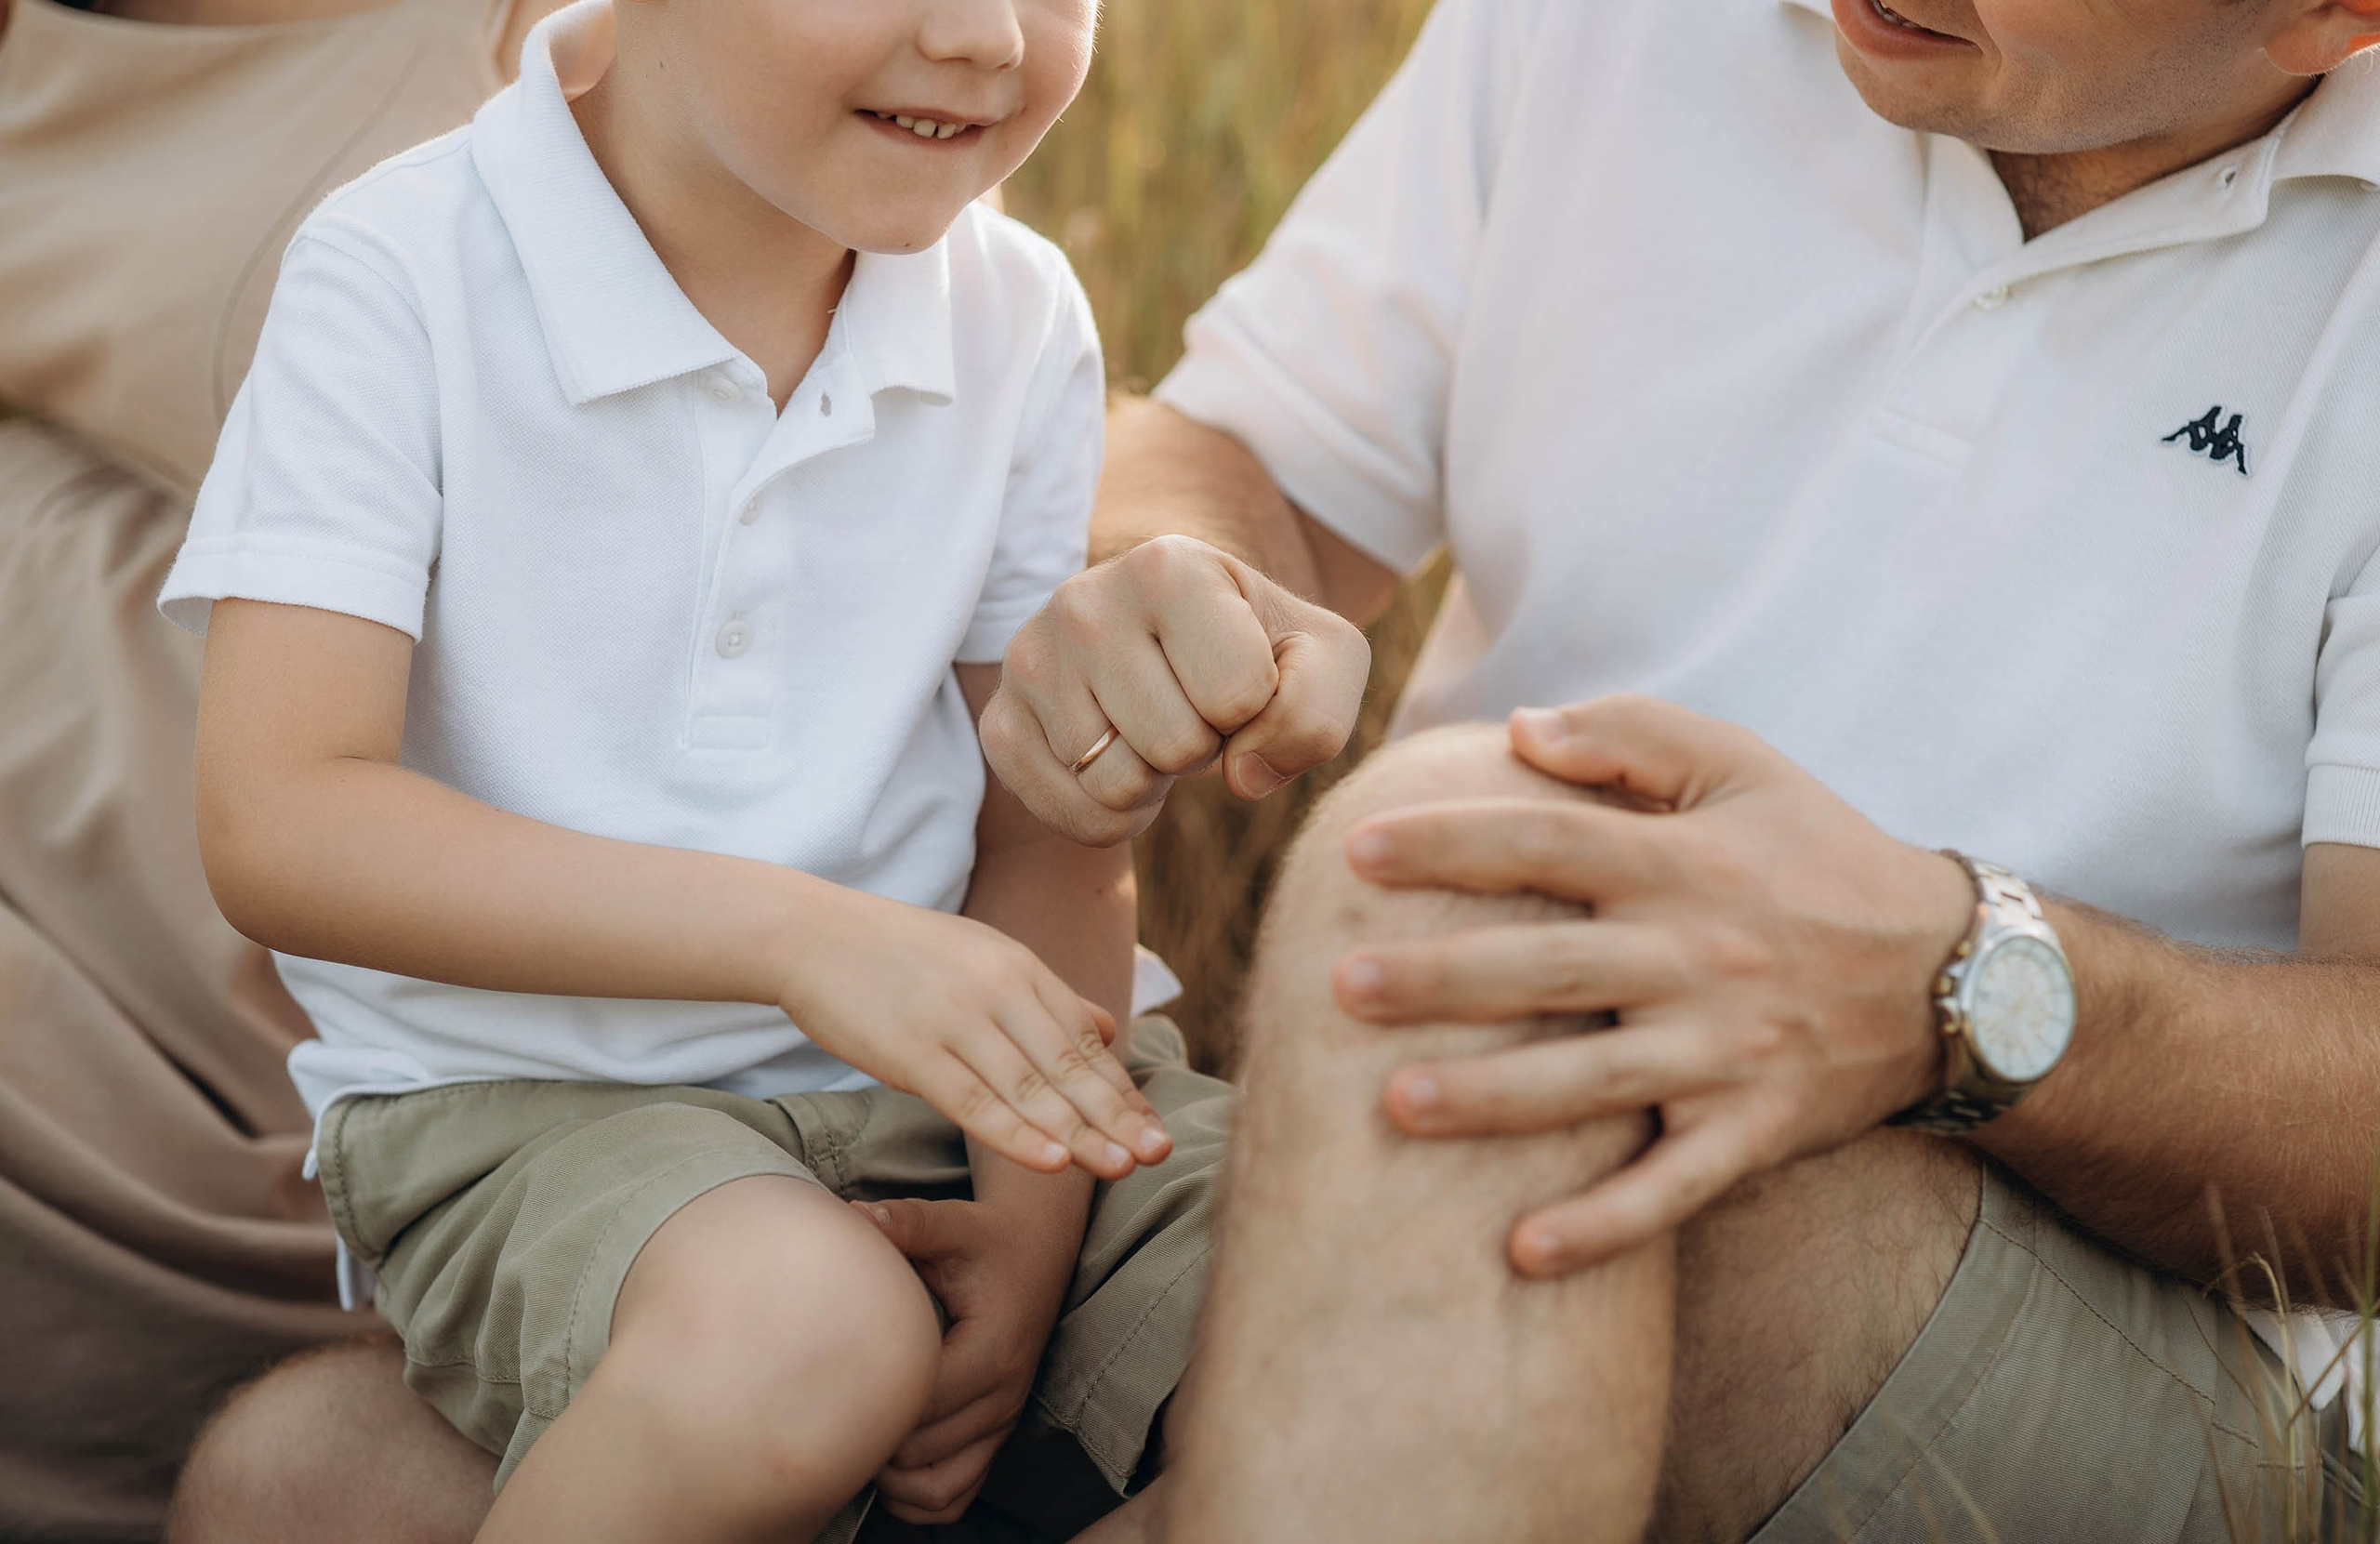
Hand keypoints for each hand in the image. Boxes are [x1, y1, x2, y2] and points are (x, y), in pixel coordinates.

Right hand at [784, 893, 1169, 1179]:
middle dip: (1117, 1114)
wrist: (810, 934)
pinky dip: (1016, 1134)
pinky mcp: (914, 1052)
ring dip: (1080, 1132)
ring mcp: (957, 1021)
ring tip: (1121, 1167)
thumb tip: (1109, 1028)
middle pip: (1068, 1065)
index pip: (1084, 1039)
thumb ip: (1047, 996)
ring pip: (1030, 1087)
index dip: (1121, 1089)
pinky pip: (974, 1100)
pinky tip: (1052, 1161)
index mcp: (1019, 968)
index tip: (1156, 1129)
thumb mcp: (983, 956)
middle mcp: (998, 991)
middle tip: (1160, 1154)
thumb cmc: (898, 953)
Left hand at [858, 1196, 1079, 1523]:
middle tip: (828, 1407)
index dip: (868, 1403)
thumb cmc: (988, 1240)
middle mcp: (1003, 1396)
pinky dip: (916, 1497)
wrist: (1038, 1252)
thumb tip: (852, 1214)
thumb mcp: (953, 1224)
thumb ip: (906, 1222)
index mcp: (992, 1350)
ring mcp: (1002, 1422)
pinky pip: (955, 1497)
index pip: (919, 1405)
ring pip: (937, 1491)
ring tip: (858, 1436)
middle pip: (920, 1455)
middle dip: (870, 1440)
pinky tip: (884, 1463)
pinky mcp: (996, 1436)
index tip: (831, 1381)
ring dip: (890, 1478)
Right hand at [981, 535, 1372, 846]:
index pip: (1239, 693)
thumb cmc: (1259, 652)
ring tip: (1153, 730)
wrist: (1172, 652)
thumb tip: (1244, 775)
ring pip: (1116, 785)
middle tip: (1192, 710)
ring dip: (1155, 781)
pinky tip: (1117, 758)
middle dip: (1203, 749)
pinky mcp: (1000, 722)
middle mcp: (1083, 601)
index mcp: (1168, 565)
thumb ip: (1317, 712)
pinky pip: (1071, 816)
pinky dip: (1111, 814)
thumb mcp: (1324, 661)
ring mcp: (1029, 660)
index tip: (1239, 679)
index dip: (1257, 710)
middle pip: (1175, 746)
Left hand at [1333, 696, 1974, 1276]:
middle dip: (1442, 978)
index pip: (1548, 844)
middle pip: (1551, 966)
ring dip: (1492, 1099)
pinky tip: (1520, 1252)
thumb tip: (1518, 728)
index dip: (1452, 844)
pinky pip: (1672, 1189)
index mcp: (1684, 863)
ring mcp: (1728, 1052)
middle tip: (1341, 987)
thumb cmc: (1819, 855)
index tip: (1357, 852)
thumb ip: (1629, 735)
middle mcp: (1701, 957)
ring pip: (1594, 1082)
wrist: (1959, 976)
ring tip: (1393, 1104)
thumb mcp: (1742, 766)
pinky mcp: (1756, 1131)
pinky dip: (1602, 1225)